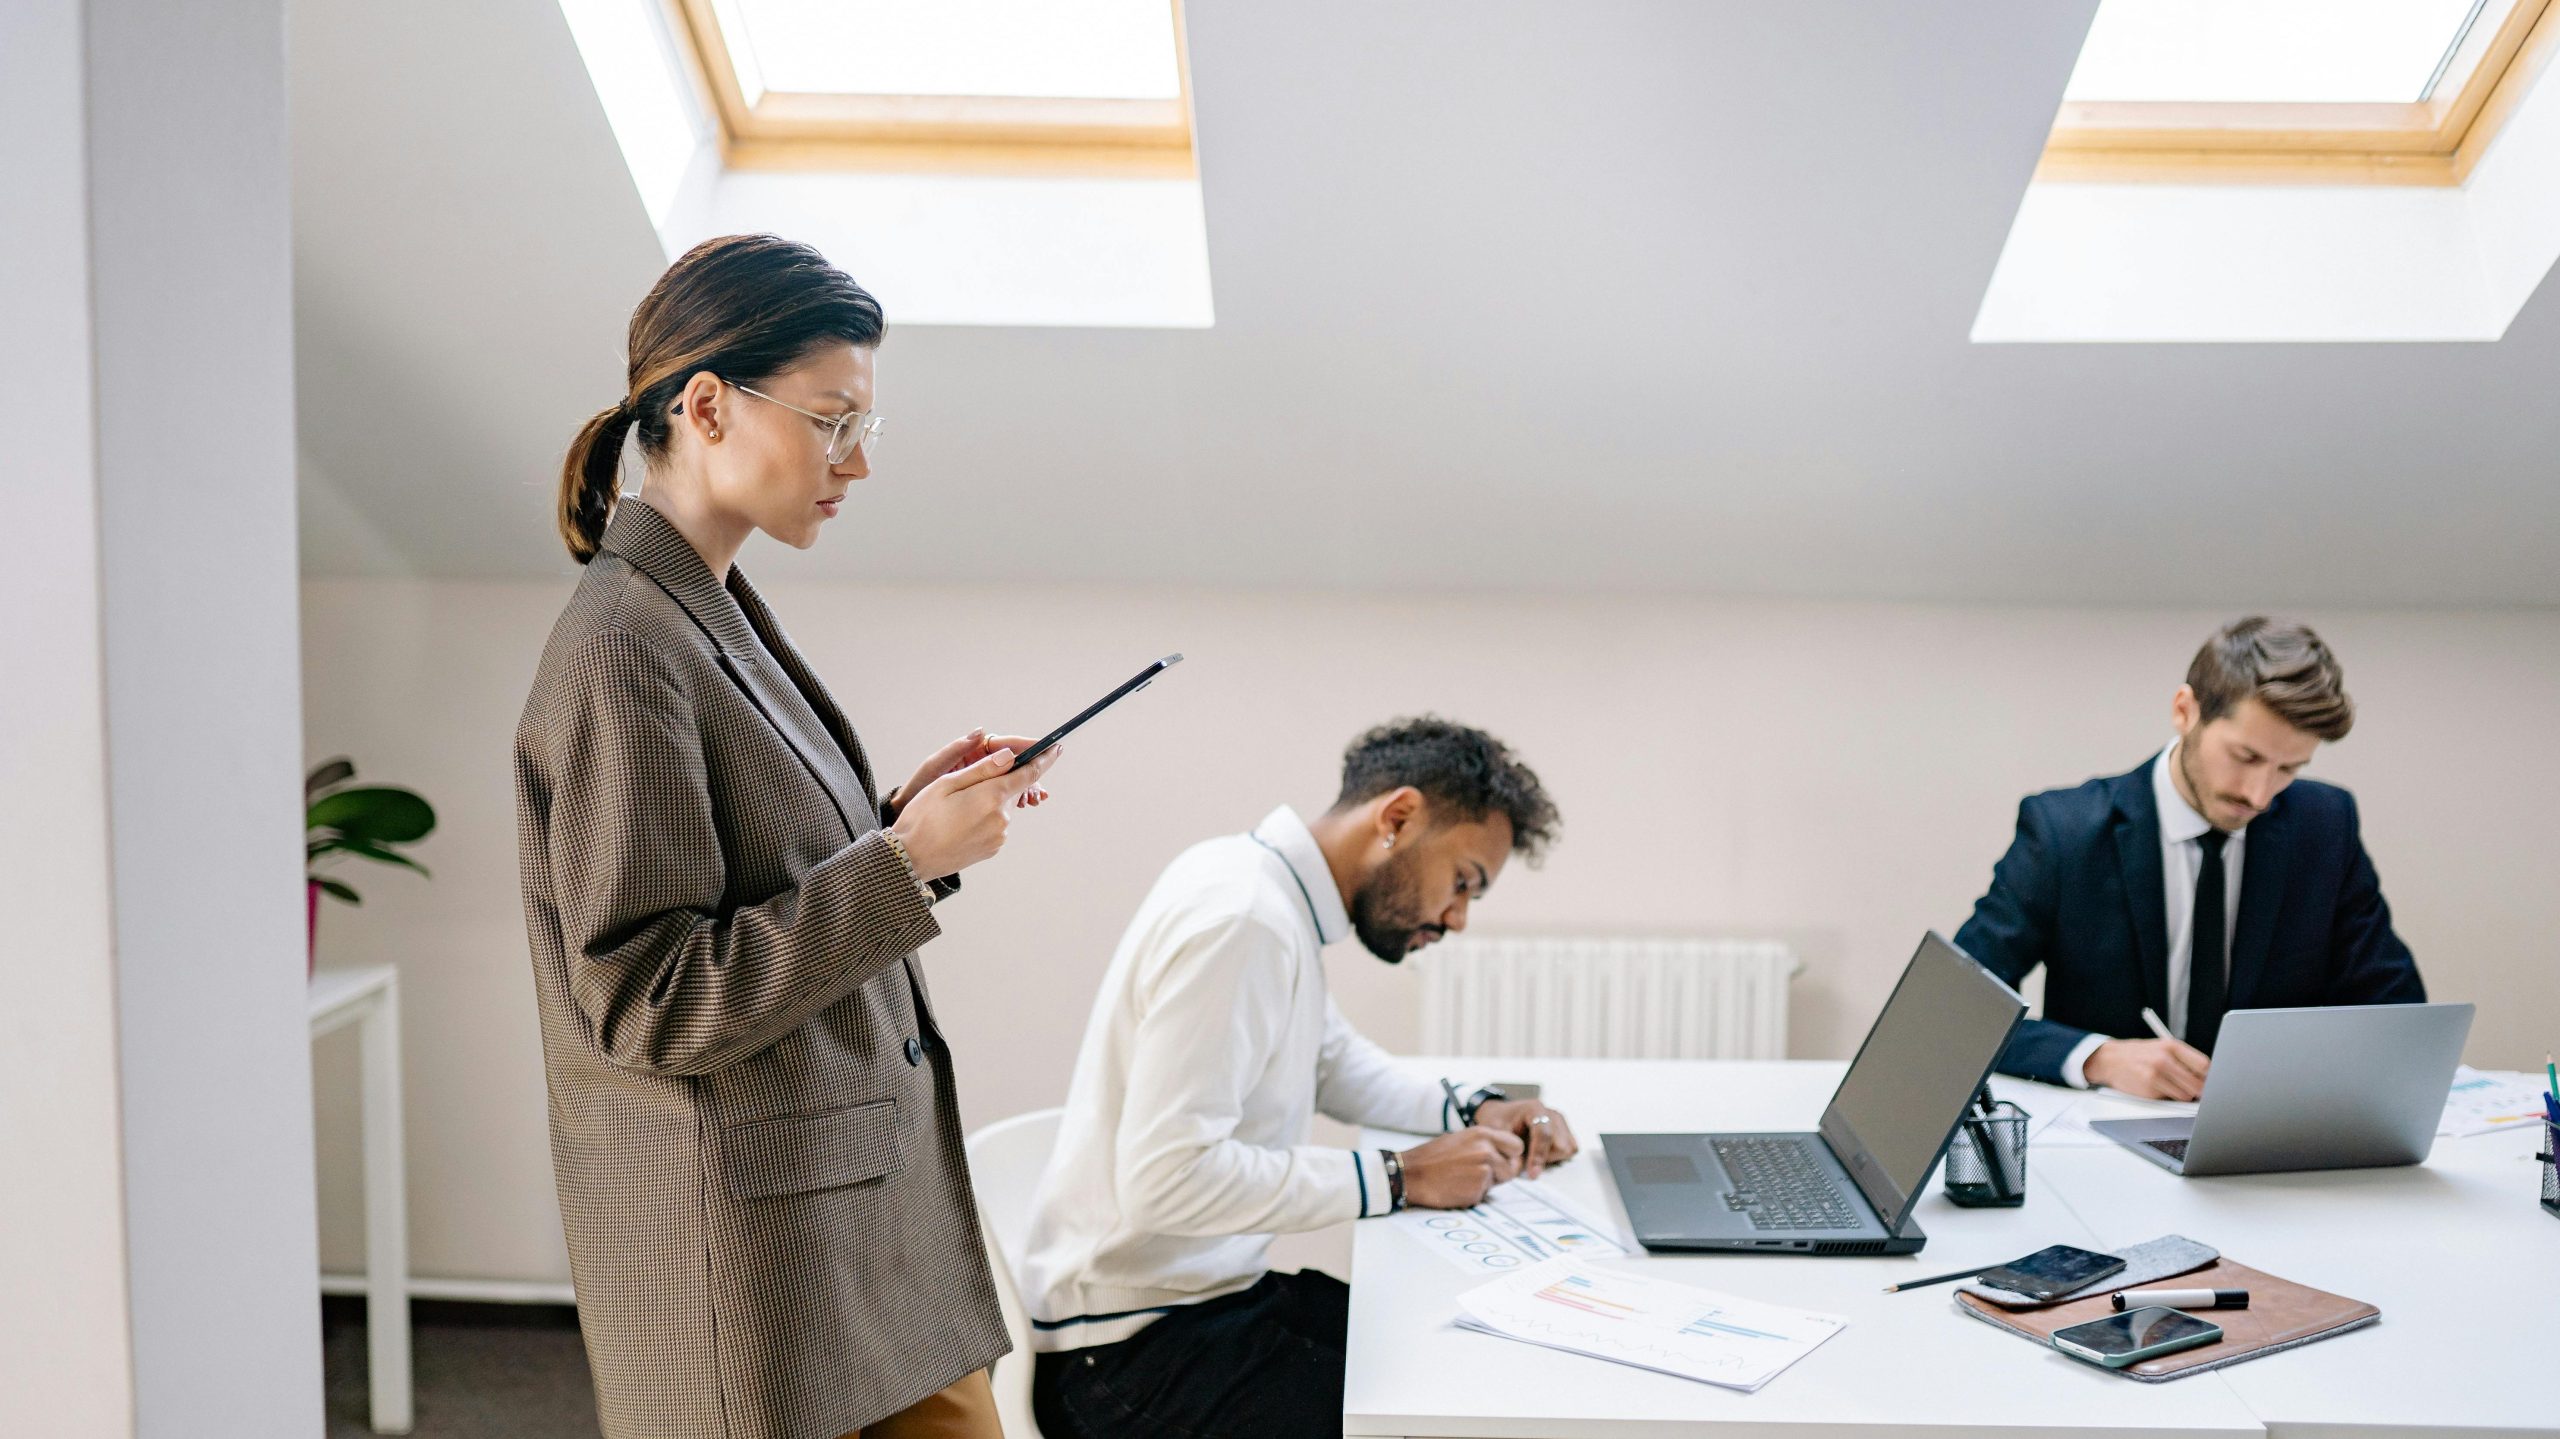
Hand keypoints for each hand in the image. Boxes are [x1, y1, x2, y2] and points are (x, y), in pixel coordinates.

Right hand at [888, 744, 1059, 880]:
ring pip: (1003, 807)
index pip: (1028, 774)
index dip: (1044, 759)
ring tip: (958, 807)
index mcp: (991, 797)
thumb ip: (983, 769)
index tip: (1056, 748)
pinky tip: (961, 821)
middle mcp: (1002, 818)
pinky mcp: (993, 848)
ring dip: (989, 800)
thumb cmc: (923, 817)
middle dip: (1001, 781)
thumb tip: (1011, 756)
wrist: (910, 858)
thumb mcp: (947, 784)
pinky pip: (996, 825)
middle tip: (971, 783)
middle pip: (1013, 790)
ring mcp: (999, 836)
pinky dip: (985, 817)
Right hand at [1397, 1125, 1522, 1208]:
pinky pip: (1484, 1194)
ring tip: (1464, 1178)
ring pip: (1499, 1182)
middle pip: (1512, 1168)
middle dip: (1501, 1172)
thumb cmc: (1432, 1157)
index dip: (1511, 1155)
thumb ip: (1484, 1144)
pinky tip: (1457, 1187)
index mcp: (1482, 1134)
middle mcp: (1486, 1151)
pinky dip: (1474, 1193)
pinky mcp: (1477, 1190)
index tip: (1504, 1160)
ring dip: (1487, 1183)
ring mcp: (1482, 1172)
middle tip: (1480, 1173)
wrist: (1412, 1175)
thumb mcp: (1460, 1139)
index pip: (1517, 1146)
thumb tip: (1502, 1153)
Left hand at [1472, 1099, 1579, 1177]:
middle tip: (1526, 1160)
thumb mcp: (1495, 1134)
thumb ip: (1509, 1150)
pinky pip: (1570, 1150)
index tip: (1532, 1174)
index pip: (1544, 1134)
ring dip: (1552, 1158)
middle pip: (1560, 1145)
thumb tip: (1525, 1168)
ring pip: (1568, 1149)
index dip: (1539, 1156)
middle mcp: (1552, 1114)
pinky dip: (1557, 1157)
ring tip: (1532, 1155)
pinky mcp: (1565, 1131)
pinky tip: (1541, 1154)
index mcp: (1534, 1109)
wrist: (1502, 1116)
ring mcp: (1561, 1122)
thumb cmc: (1498, 1123)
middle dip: (1544, 1158)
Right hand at [2085, 1036, 2209, 1100]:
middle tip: (2193, 1089)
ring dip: (2182, 1095)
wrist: (2109, 1060)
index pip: (2203, 1064)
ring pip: (2185, 1095)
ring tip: (2170, 1085)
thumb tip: (2206, 1077)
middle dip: (2198, 1090)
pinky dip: (2166, 1097)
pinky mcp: (2149, 1090)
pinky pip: (2169, 1099)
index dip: (2208, 1076)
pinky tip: (2155, 1087)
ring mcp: (2156, 1075)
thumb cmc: (2139, 1054)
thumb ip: (2183, 1059)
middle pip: (2198, 1083)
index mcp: (2171, 1046)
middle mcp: (2164, 1059)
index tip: (2208, 1080)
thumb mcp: (2161, 1048)